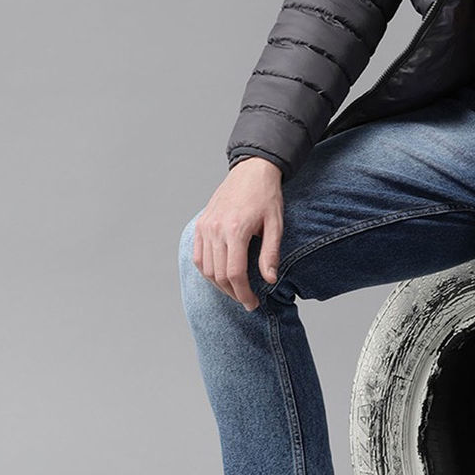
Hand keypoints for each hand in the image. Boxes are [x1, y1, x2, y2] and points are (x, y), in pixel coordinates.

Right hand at [193, 157, 283, 311]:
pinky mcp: (201, 224)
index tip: (253, 303)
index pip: (234, 273)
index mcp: (236, 229)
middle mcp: (216, 229)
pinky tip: (221, 276)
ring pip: (206, 268)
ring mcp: (205, 226)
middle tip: (247, 301)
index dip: (243, 293)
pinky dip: (207, 271)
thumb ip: (270, 253)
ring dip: (220, 285)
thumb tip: (270, 280)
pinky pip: (198, 256)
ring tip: (236, 291)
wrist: (252, 170)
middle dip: (233, 293)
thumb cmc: (267, 196)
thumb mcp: (276, 224)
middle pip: (218, 275)